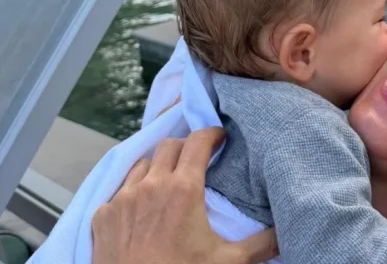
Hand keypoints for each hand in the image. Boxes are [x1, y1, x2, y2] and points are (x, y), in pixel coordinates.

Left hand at [91, 128, 278, 263]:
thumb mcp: (227, 262)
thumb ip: (260, 244)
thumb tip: (285, 234)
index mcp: (183, 189)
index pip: (197, 142)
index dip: (211, 134)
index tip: (220, 138)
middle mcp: (150, 185)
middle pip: (168, 146)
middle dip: (185, 147)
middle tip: (197, 159)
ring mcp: (122, 199)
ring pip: (140, 165)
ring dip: (156, 167)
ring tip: (167, 182)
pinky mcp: (102, 216)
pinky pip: (118, 192)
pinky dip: (132, 193)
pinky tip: (140, 210)